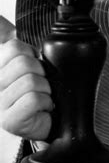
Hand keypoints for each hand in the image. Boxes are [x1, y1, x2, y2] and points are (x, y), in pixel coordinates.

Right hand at [0, 16, 52, 139]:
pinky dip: (44, 102)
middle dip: (40, 72)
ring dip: (45, 89)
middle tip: (38, 84)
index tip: (32, 64)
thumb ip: (10, 40)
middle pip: (24, 62)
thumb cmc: (35, 90)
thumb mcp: (24, 61)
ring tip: (40, 97)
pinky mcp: (8, 121)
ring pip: (31, 81)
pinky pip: (34, 98)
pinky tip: (40, 108)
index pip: (13, 46)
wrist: (45, 122)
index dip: (31, 53)